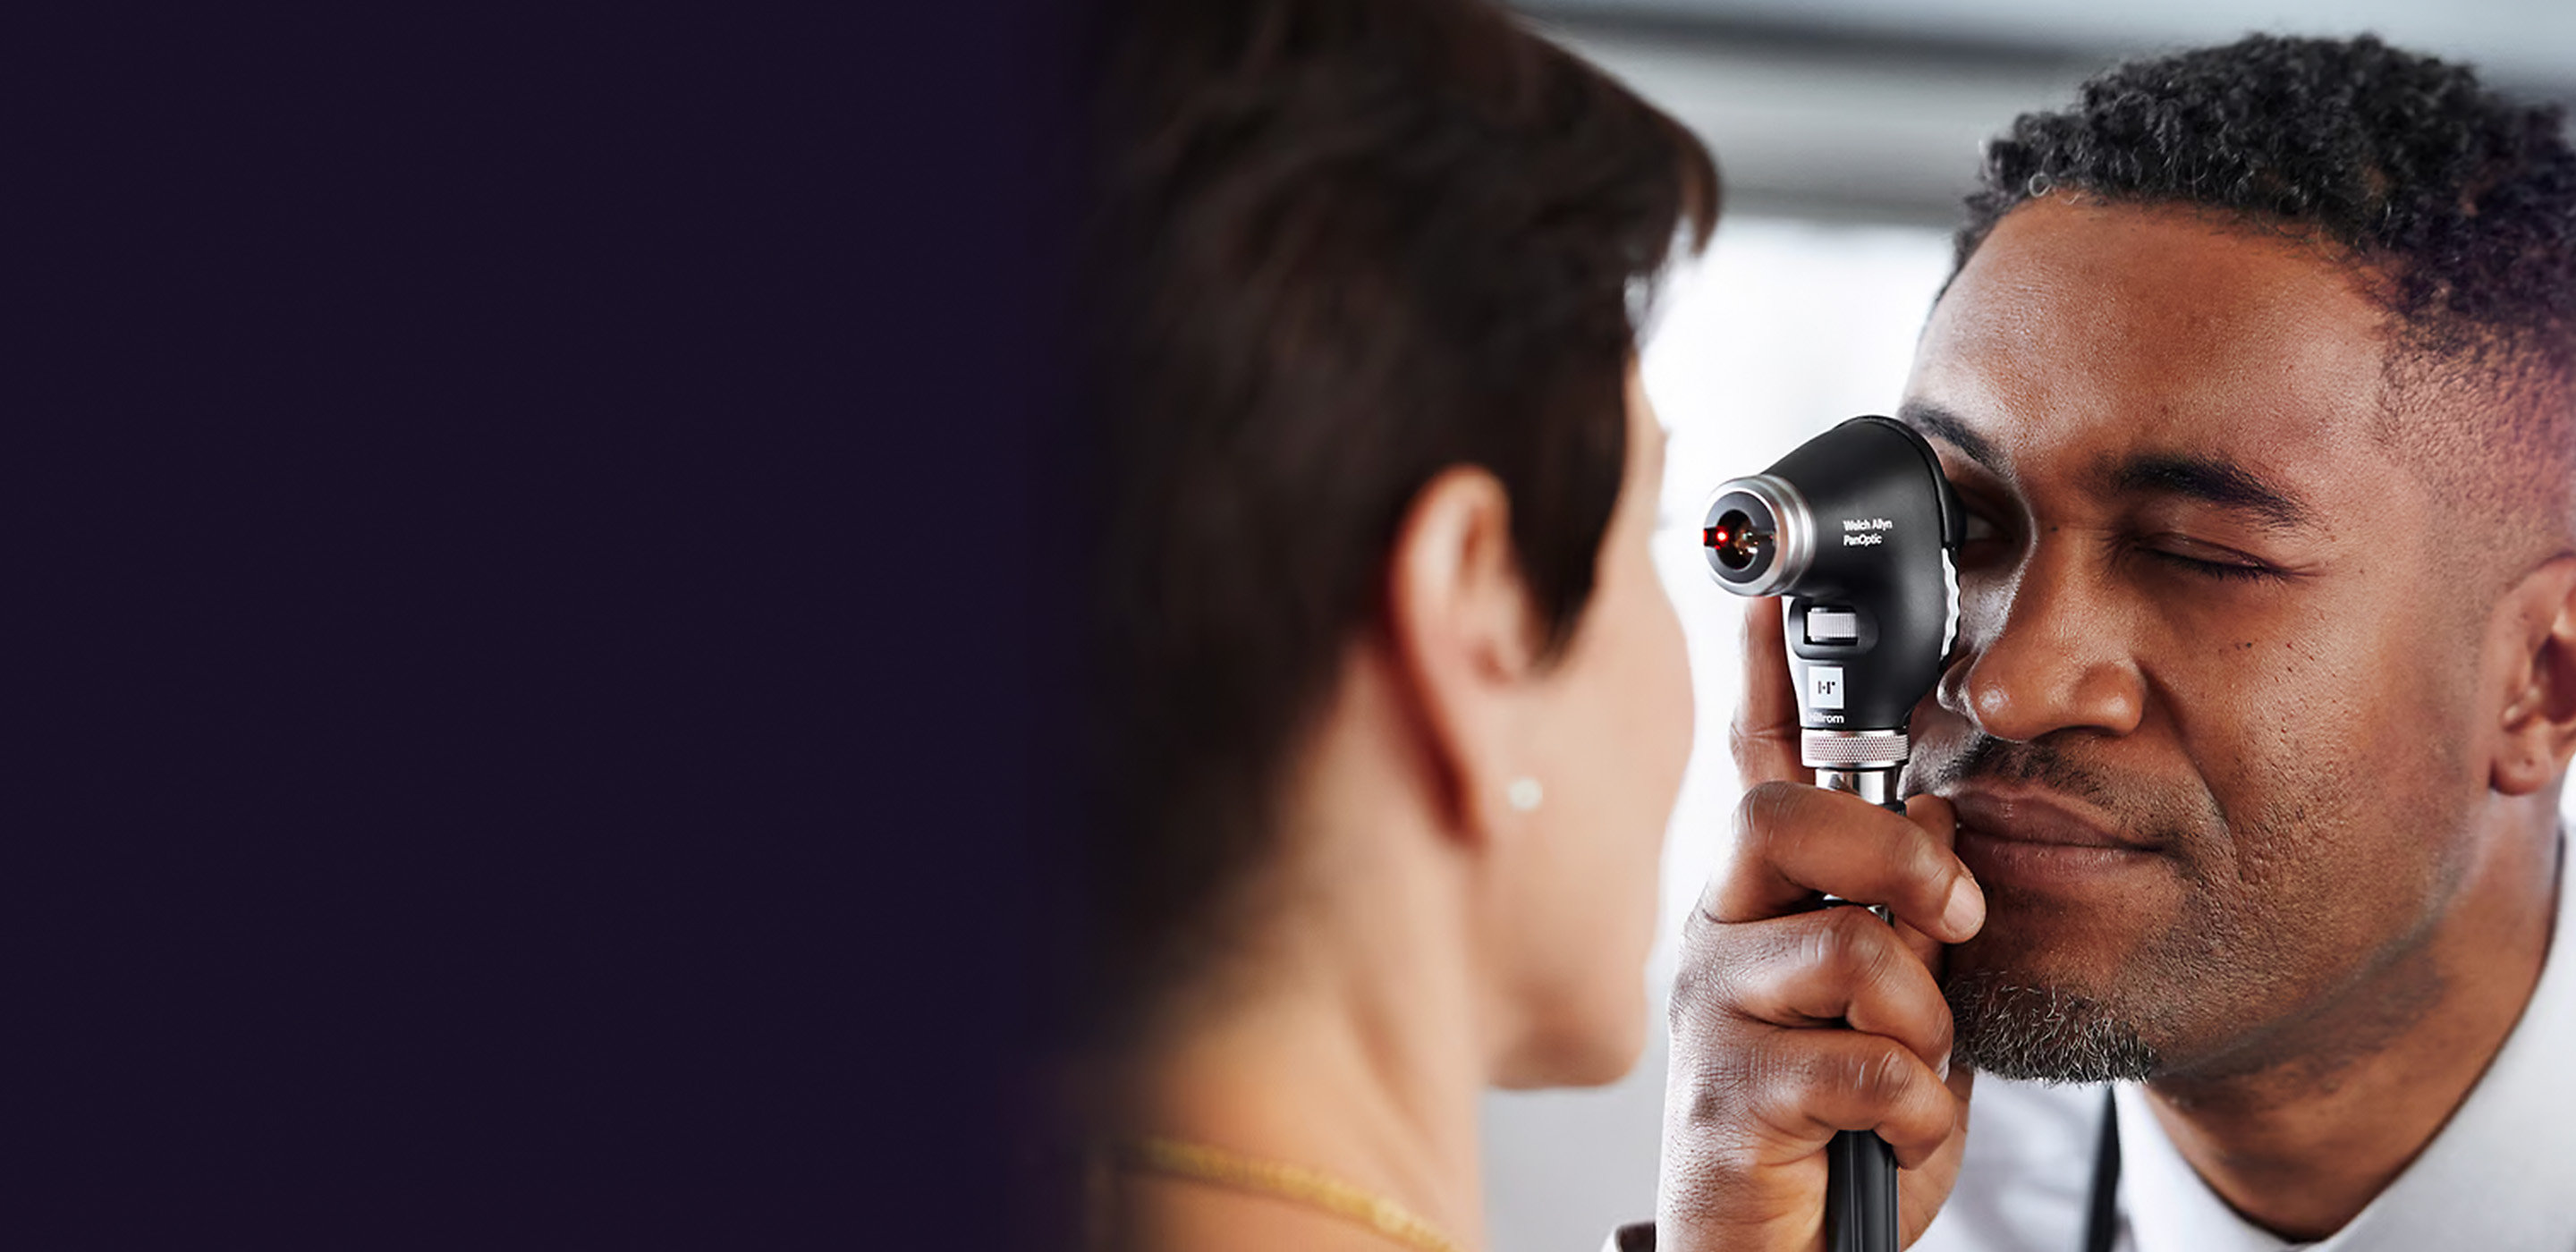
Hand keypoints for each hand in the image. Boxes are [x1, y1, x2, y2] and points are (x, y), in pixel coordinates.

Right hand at [1655, 598, 1982, 1250]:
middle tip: (1950, 914)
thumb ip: (1907, 914)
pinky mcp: (1730, 1096)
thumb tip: (1936, 823)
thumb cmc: (1833, 1129)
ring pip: (1850, 948)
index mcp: (1762, 903)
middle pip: (1780, 817)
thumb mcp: (1897, 1005)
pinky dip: (1917, 1109)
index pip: (1760, 766)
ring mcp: (1714, 1015)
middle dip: (1896, 856)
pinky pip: (1873, 1065)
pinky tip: (1886, 1132)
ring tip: (1907, 1069)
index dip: (1764, 674)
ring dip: (1921, 1019)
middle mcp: (1719, 938)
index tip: (1771, 591)